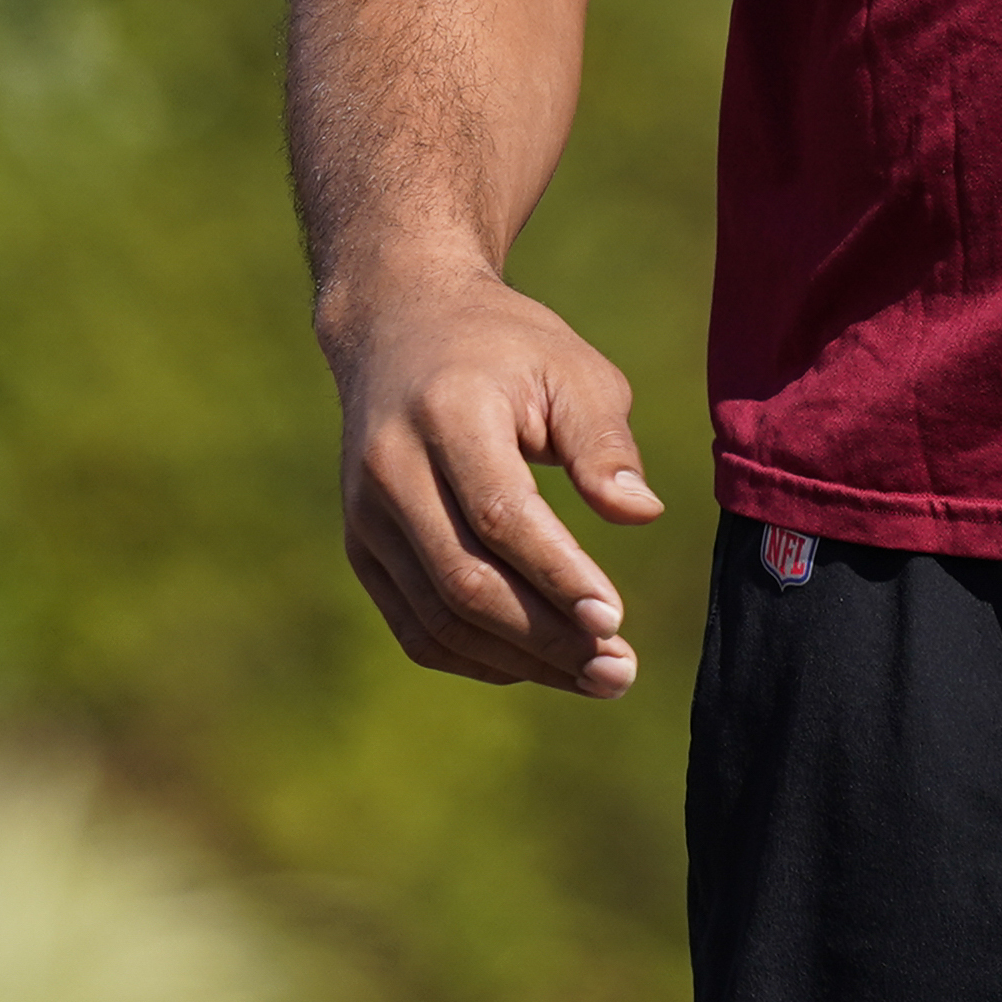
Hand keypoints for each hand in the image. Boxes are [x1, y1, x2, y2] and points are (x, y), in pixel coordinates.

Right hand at [325, 267, 662, 695]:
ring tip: (595, 677)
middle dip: (547, 637)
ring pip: (438, 618)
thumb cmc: (505, 348)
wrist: (399, 324)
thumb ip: (603, 441)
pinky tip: (536, 664)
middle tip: (618, 670)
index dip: (557, 576)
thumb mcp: (568, 368)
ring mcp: (365, 513)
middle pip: (464, 580)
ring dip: (520, 661)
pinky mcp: (361, 546)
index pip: (499, 514)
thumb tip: (640, 514)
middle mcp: (391, 467)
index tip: (615, 619)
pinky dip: (477, 659)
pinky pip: (415, 627)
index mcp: (447, 412)